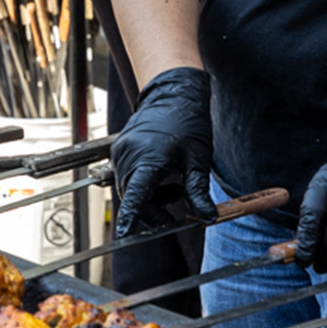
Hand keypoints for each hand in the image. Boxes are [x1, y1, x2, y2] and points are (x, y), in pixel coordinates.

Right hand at [110, 66, 216, 234]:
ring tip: (177, 186)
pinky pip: (129, 176)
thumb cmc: (187, 122)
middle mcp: (128, 156)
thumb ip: (198, 191)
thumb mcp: (197, 159)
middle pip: (133, 197)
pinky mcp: (120, 149)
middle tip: (180, 203)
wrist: (172, 93)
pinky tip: (164, 174)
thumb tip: (206, 217)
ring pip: (130, 188)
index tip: (125, 235)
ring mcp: (121, 152)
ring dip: (150, 196)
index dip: (130, 217)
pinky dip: (144, 183)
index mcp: (147, 158)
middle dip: (154, 209)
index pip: (135, 196)